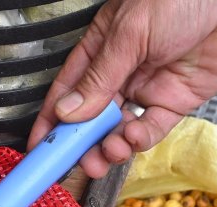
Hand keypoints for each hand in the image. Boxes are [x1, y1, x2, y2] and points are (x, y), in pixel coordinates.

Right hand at [28, 0, 216, 177]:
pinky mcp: (177, 100)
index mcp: (101, 47)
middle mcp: (122, 70)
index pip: (68, 90)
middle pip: (92, 116)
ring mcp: (148, 87)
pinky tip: (131, 139)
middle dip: (82, 143)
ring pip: (119, 128)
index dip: (52, 120)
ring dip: (108, 147)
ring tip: (105, 155)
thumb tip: (68, 112)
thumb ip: (100, 78)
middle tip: (77, 162)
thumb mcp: (130, 34)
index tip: (40, 148)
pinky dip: (138, 140)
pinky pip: (151, 128)